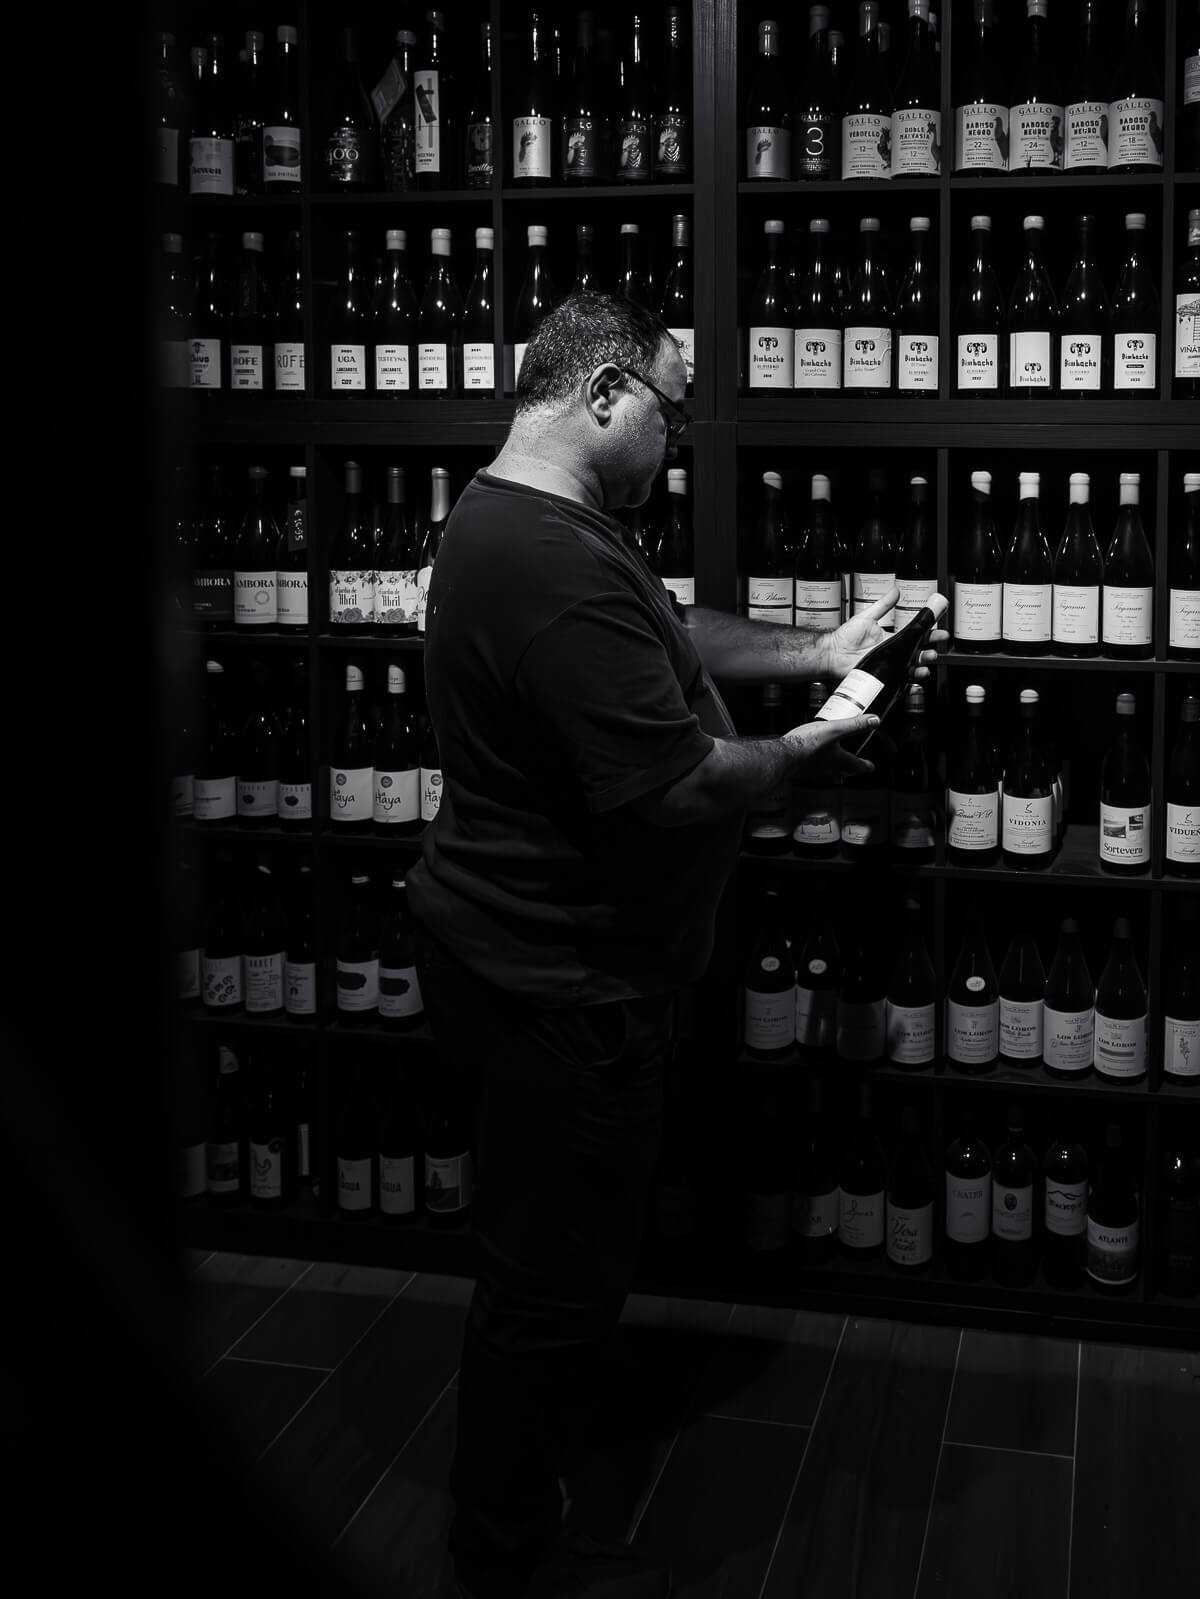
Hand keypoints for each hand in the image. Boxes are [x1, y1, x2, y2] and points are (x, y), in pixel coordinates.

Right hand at [783, 713, 878, 778]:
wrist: (783, 755)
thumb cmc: (807, 745)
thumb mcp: (835, 729)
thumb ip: (855, 725)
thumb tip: (874, 721)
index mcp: (841, 760)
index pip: (860, 766)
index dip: (867, 765)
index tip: (871, 766)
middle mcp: (830, 768)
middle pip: (846, 770)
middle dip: (853, 767)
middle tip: (857, 763)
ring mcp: (817, 769)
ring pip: (832, 769)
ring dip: (837, 764)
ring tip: (837, 756)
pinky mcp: (805, 767)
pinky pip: (817, 766)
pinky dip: (821, 761)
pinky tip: (815, 752)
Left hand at [821, 588, 948, 682]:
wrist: (832, 654)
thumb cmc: (845, 637)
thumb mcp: (867, 616)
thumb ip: (883, 605)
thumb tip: (895, 590)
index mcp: (891, 639)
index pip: (915, 637)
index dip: (929, 635)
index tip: (940, 632)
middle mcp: (892, 654)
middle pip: (917, 654)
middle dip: (929, 652)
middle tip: (933, 650)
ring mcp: (888, 666)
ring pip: (912, 668)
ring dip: (922, 665)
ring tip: (926, 661)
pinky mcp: (883, 677)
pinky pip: (900, 681)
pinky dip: (910, 680)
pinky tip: (915, 677)